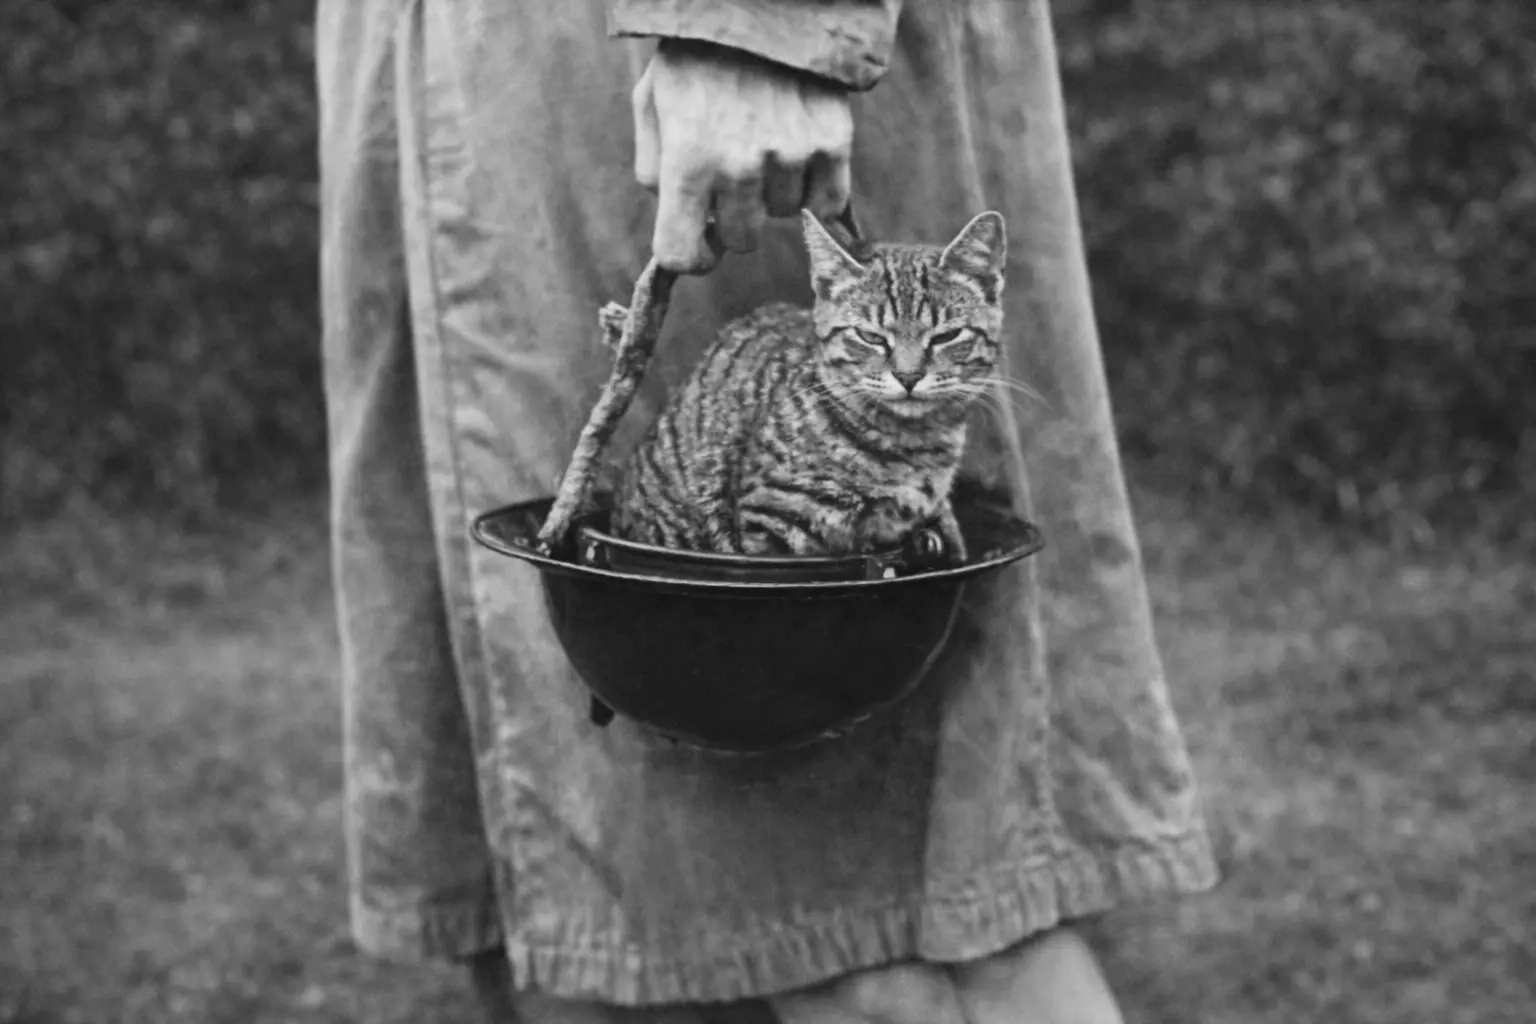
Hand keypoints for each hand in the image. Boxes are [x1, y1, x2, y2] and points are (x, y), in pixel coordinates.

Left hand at [631, 40, 854, 273]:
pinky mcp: (833, 143)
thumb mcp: (652, 104)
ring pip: (783, 215)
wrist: (762, 2)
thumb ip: (654, 170)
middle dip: (734, 217)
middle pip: (741, 239)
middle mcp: (740, 166)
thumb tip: (683, 223)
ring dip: (773, 192)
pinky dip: (816, 189)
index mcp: (687, 160)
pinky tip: (800, 152)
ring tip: (766, 141)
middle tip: (734, 175)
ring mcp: (790, 156)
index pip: (682, 254)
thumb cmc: (697, 56)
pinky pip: (827, 203)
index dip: (691, 256)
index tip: (699, 244)